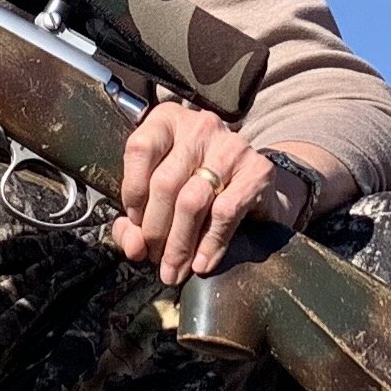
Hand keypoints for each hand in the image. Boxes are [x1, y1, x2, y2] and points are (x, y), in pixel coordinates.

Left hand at [113, 101, 316, 284]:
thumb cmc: (197, 186)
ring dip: (179, 244)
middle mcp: (200, 127)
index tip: (134, 223)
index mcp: (168, 122)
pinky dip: (209, 244)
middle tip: (154, 258)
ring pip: (192, 201)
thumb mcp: (160, 194)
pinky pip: (225, 213)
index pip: (140, 149)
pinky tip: (201, 263)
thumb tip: (133, 246)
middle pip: (165, 183)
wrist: (254, 185)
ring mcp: (231, 146)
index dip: (132, 192)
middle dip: (155, 231)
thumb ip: (136, 219)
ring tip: (173, 268)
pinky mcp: (257, 170)